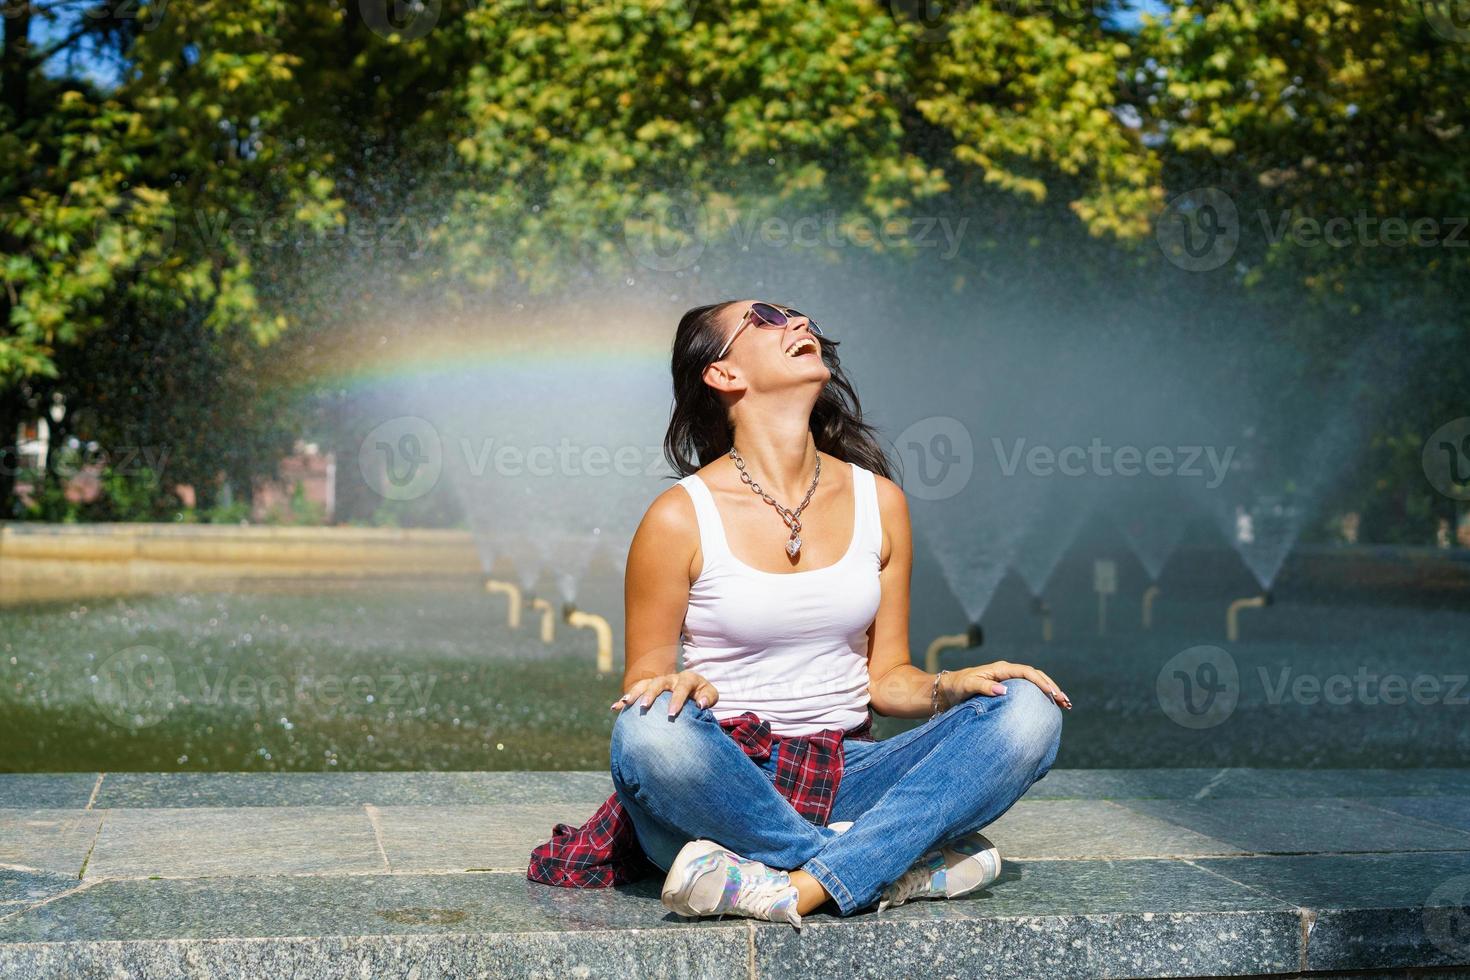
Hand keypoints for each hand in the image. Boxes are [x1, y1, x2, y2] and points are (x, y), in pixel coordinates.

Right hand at [610, 671, 718, 718]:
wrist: (694, 690)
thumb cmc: (702, 696)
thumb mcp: (710, 695)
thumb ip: (708, 698)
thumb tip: (700, 704)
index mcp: (687, 678)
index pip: (682, 687)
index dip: (677, 700)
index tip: (672, 714)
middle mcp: (671, 678)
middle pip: (659, 682)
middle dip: (651, 694)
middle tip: (645, 707)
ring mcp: (658, 683)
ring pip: (644, 684)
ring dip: (634, 693)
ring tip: (625, 703)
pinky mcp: (649, 689)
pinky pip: (635, 691)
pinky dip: (625, 699)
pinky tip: (615, 708)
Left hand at [942, 661, 1071, 709]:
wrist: (948, 690)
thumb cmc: (957, 686)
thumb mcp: (968, 685)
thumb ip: (984, 686)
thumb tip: (1004, 690)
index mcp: (1001, 669)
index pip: (1027, 672)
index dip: (1040, 682)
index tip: (1051, 693)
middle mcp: (1007, 672)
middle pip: (1036, 676)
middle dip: (1052, 687)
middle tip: (1065, 701)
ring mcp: (1009, 680)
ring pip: (1035, 683)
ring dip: (1050, 692)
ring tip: (1065, 705)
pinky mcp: (1008, 689)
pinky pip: (1029, 691)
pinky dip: (1041, 697)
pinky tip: (1051, 707)